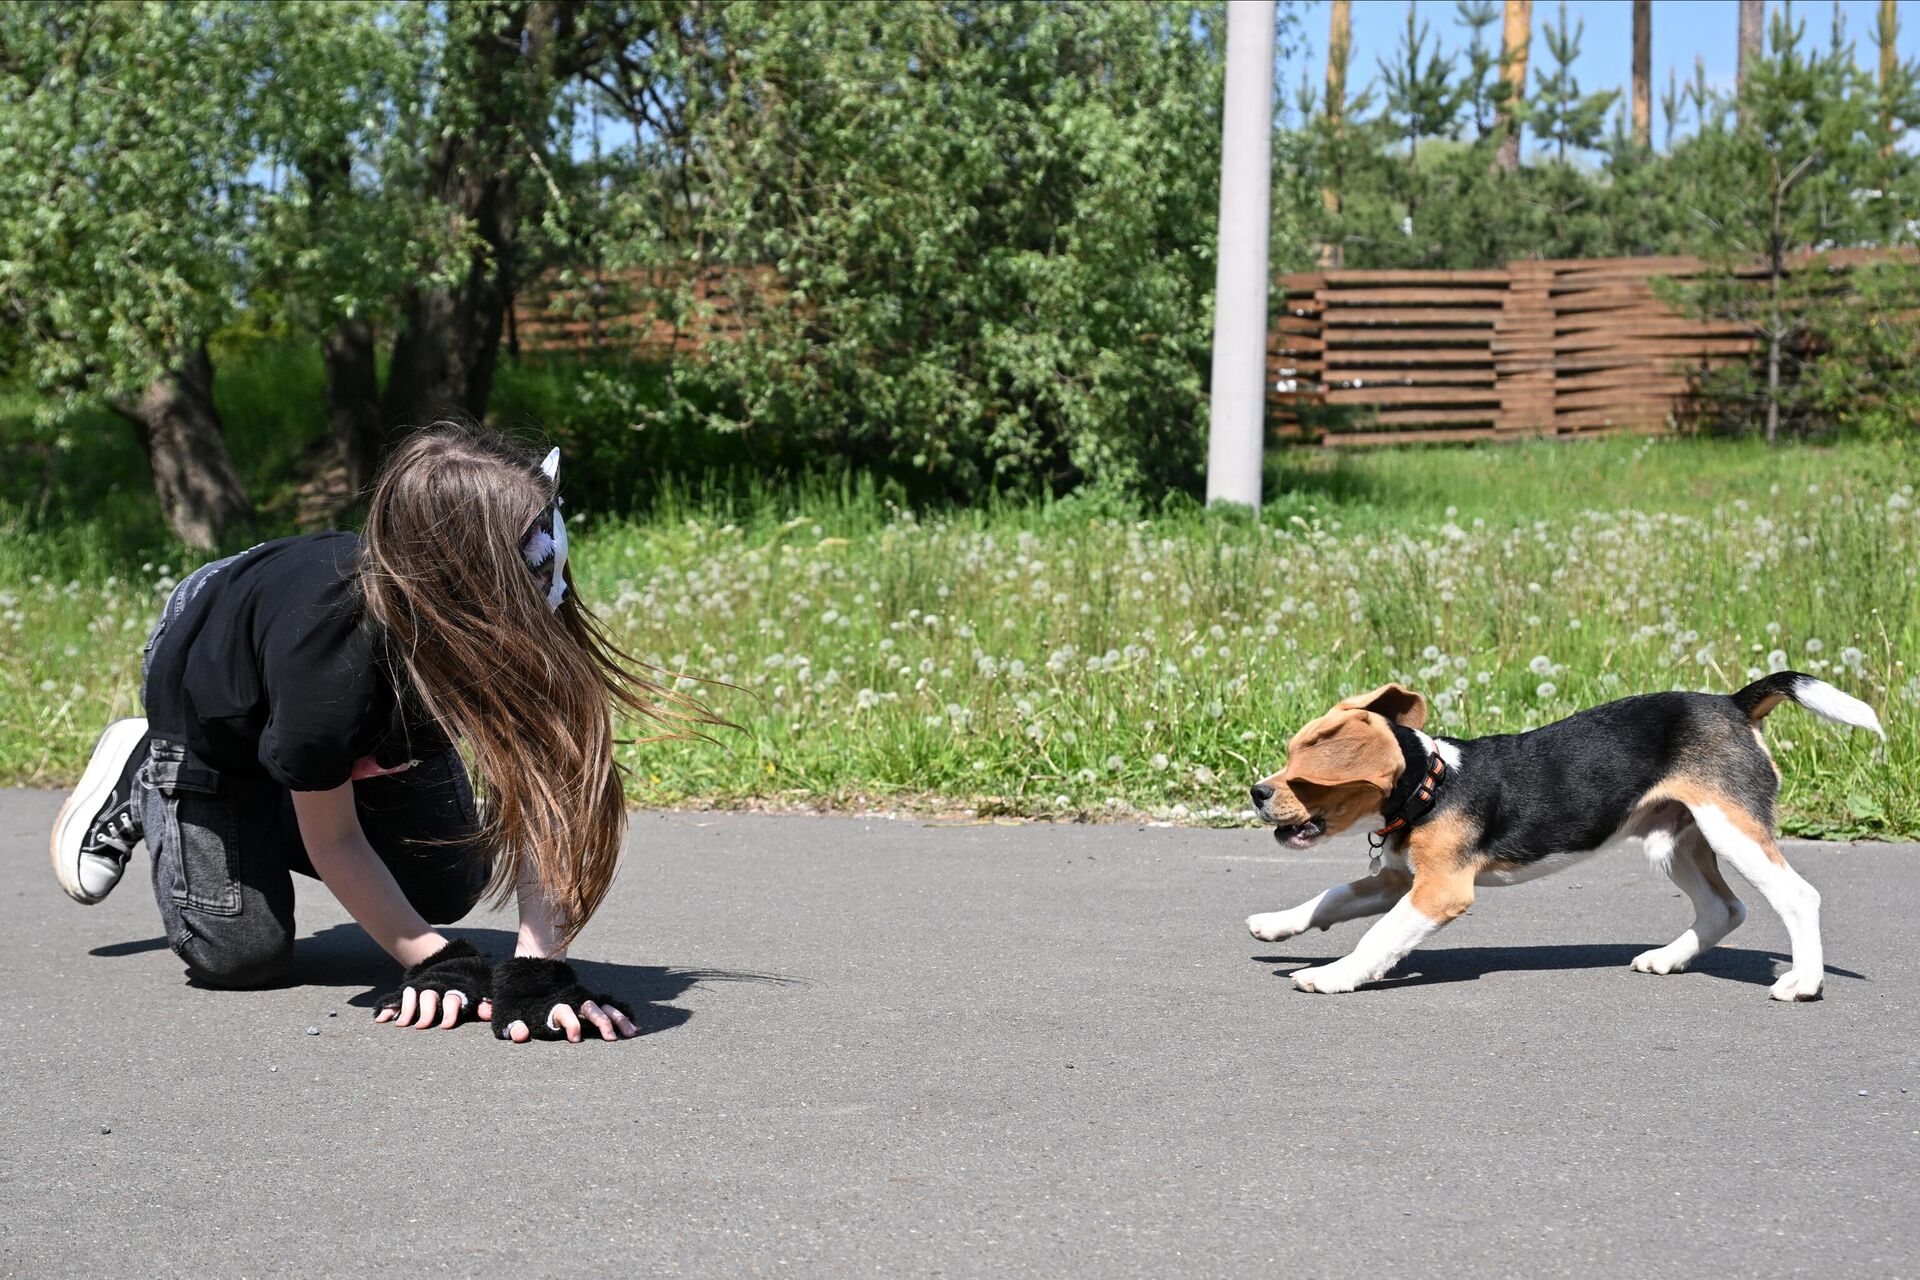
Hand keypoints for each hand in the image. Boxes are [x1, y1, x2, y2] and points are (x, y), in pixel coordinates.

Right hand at [374, 938, 492, 1029]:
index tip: (446, 1025)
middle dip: (426, 1011)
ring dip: (406, 1009)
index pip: (452, 999)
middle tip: (422, 1026)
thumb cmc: (467, 982)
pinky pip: (396, 999)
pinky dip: (388, 1008)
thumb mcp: (477, 990)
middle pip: (430, 997)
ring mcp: (421, 989)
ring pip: (412, 997)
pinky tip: (381, 1019)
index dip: (450, 1012)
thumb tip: (489, 1014)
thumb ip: (482, 1002)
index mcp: (454, 989)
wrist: (451, 959)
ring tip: (401, 1023)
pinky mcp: (409, 992)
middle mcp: (436, 989)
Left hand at [491, 956, 640, 1042]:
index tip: (575, 1039)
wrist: (530, 970)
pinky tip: (634, 1026)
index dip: (570, 1024)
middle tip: (611, 1038)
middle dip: (601, 1022)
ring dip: (618, 1019)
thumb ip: (513, 1025)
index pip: (564, 1012)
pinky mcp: (589, 1001)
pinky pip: (609, 1007)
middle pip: (589, 1008)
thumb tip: (521, 1035)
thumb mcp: (510, 1012)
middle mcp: (570, 1000)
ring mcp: (582, 999)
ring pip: (604, 1007)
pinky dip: (621, 1015)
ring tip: (631, 1033)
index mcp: (552, 1004)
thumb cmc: (518, 998)